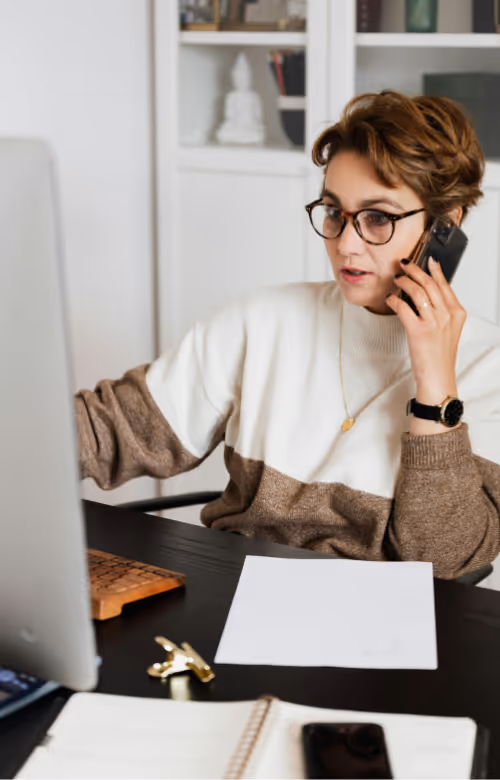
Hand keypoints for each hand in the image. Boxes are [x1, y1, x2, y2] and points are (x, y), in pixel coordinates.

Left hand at [386, 258, 466, 433]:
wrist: (438, 378)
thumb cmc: (440, 357)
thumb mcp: (448, 331)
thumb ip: (442, 312)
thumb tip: (425, 294)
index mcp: (456, 314)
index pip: (445, 285)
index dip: (434, 270)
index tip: (427, 259)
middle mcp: (447, 316)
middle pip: (430, 284)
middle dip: (415, 270)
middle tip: (403, 264)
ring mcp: (433, 323)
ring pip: (417, 292)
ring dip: (404, 282)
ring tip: (396, 279)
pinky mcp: (418, 331)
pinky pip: (404, 307)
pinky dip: (394, 300)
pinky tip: (390, 299)